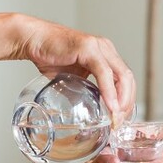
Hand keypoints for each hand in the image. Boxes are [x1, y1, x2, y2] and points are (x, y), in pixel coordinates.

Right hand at [0, 13, 135, 120]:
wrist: (33, 40)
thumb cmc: (50, 56)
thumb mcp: (72, 78)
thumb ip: (83, 90)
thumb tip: (89, 113)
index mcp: (106, 54)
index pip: (125, 79)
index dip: (127, 100)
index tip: (121, 119)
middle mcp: (106, 48)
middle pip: (128, 78)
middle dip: (128, 102)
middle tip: (120, 122)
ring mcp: (98, 47)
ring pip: (121, 75)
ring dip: (122, 99)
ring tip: (117, 117)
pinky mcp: (87, 48)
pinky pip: (103, 72)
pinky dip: (109, 91)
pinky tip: (110, 105)